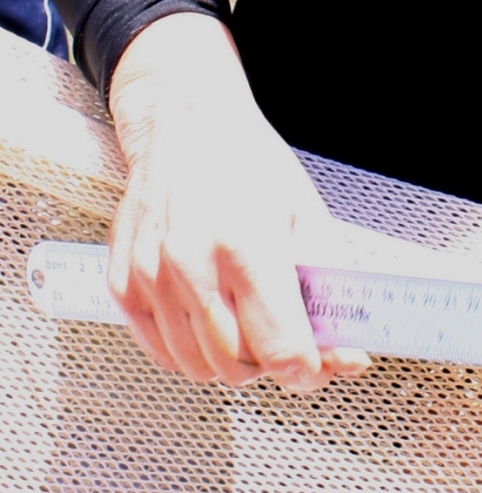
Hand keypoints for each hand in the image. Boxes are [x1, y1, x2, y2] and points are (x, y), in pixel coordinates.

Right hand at [106, 12, 368, 389]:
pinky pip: (162, 352)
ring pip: (198, 368)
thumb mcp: (307, 216)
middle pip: (237, 367)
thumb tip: (346, 355)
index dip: (306, 369)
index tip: (317, 365)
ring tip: (246, 320)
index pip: (278, 347)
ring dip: (230, 362)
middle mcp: (191, 265)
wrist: (184, 123)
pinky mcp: (124, 284)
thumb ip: (330, 291)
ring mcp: (151, 277)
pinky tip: (211, 317)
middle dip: (270, 365)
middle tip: (283, 335)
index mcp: (247, 245)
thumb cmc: (249, 165)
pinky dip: (191, 350)